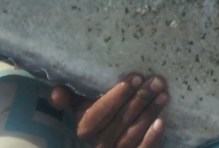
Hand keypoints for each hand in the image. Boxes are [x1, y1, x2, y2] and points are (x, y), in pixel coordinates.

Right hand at [50, 75, 168, 147]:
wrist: (115, 142)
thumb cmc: (102, 117)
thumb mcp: (84, 108)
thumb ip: (72, 98)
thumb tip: (56, 92)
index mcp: (85, 130)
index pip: (97, 115)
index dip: (115, 97)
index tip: (134, 78)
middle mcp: (98, 145)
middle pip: (119, 123)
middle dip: (139, 100)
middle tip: (156, 82)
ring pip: (131, 136)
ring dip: (148, 114)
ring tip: (162, 95)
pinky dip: (152, 139)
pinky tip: (161, 122)